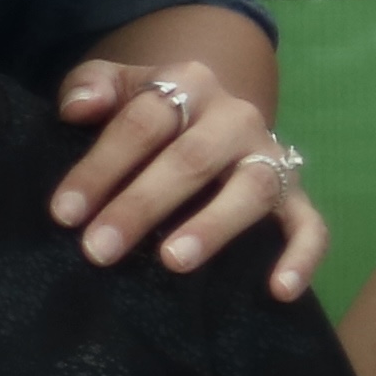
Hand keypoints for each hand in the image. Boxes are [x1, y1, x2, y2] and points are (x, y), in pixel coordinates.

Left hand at [54, 23, 324, 300]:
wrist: (206, 114)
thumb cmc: (146, 111)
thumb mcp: (113, 86)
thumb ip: (89, 87)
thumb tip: (79, 107)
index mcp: (188, 84)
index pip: (142, 123)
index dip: (101, 167)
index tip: (64, 213)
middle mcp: (236, 117)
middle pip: (192, 158)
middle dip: (142, 205)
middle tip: (99, 249)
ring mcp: (271, 156)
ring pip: (254, 188)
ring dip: (214, 225)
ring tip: (173, 261)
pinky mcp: (298, 196)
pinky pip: (311, 226)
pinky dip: (301, 257)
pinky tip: (279, 291)